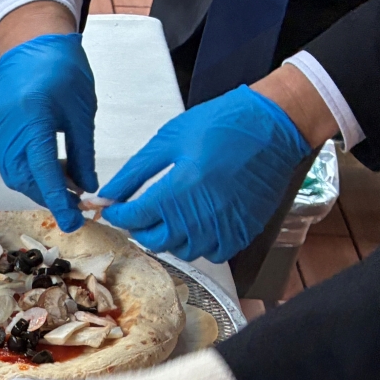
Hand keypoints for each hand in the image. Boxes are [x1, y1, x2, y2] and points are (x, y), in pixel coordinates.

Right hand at [0, 33, 97, 231]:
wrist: (31, 43)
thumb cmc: (61, 69)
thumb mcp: (82, 112)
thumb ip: (83, 153)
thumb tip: (86, 187)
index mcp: (33, 119)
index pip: (45, 172)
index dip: (59, 201)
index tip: (73, 222)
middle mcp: (9, 130)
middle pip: (26, 180)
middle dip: (49, 195)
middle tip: (75, 200)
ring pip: (15, 175)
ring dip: (39, 184)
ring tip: (65, 179)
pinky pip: (9, 163)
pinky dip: (28, 172)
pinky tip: (48, 166)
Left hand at [97, 86, 310, 262]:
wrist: (272, 126)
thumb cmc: (222, 125)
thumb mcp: (169, 140)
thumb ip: (134, 172)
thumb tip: (106, 194)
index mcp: (178, 191)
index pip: (133, 218)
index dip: (117, 214)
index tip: (112, 208)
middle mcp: (200, 217)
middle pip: (154, 241)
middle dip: (139, 228)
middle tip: (139, 212)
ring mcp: (223, 228)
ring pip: (181, 251)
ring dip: (168, 237)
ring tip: (169, 215)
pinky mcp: (242, 232)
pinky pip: (211, 253)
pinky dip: (199, 243)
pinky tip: (197, 223)